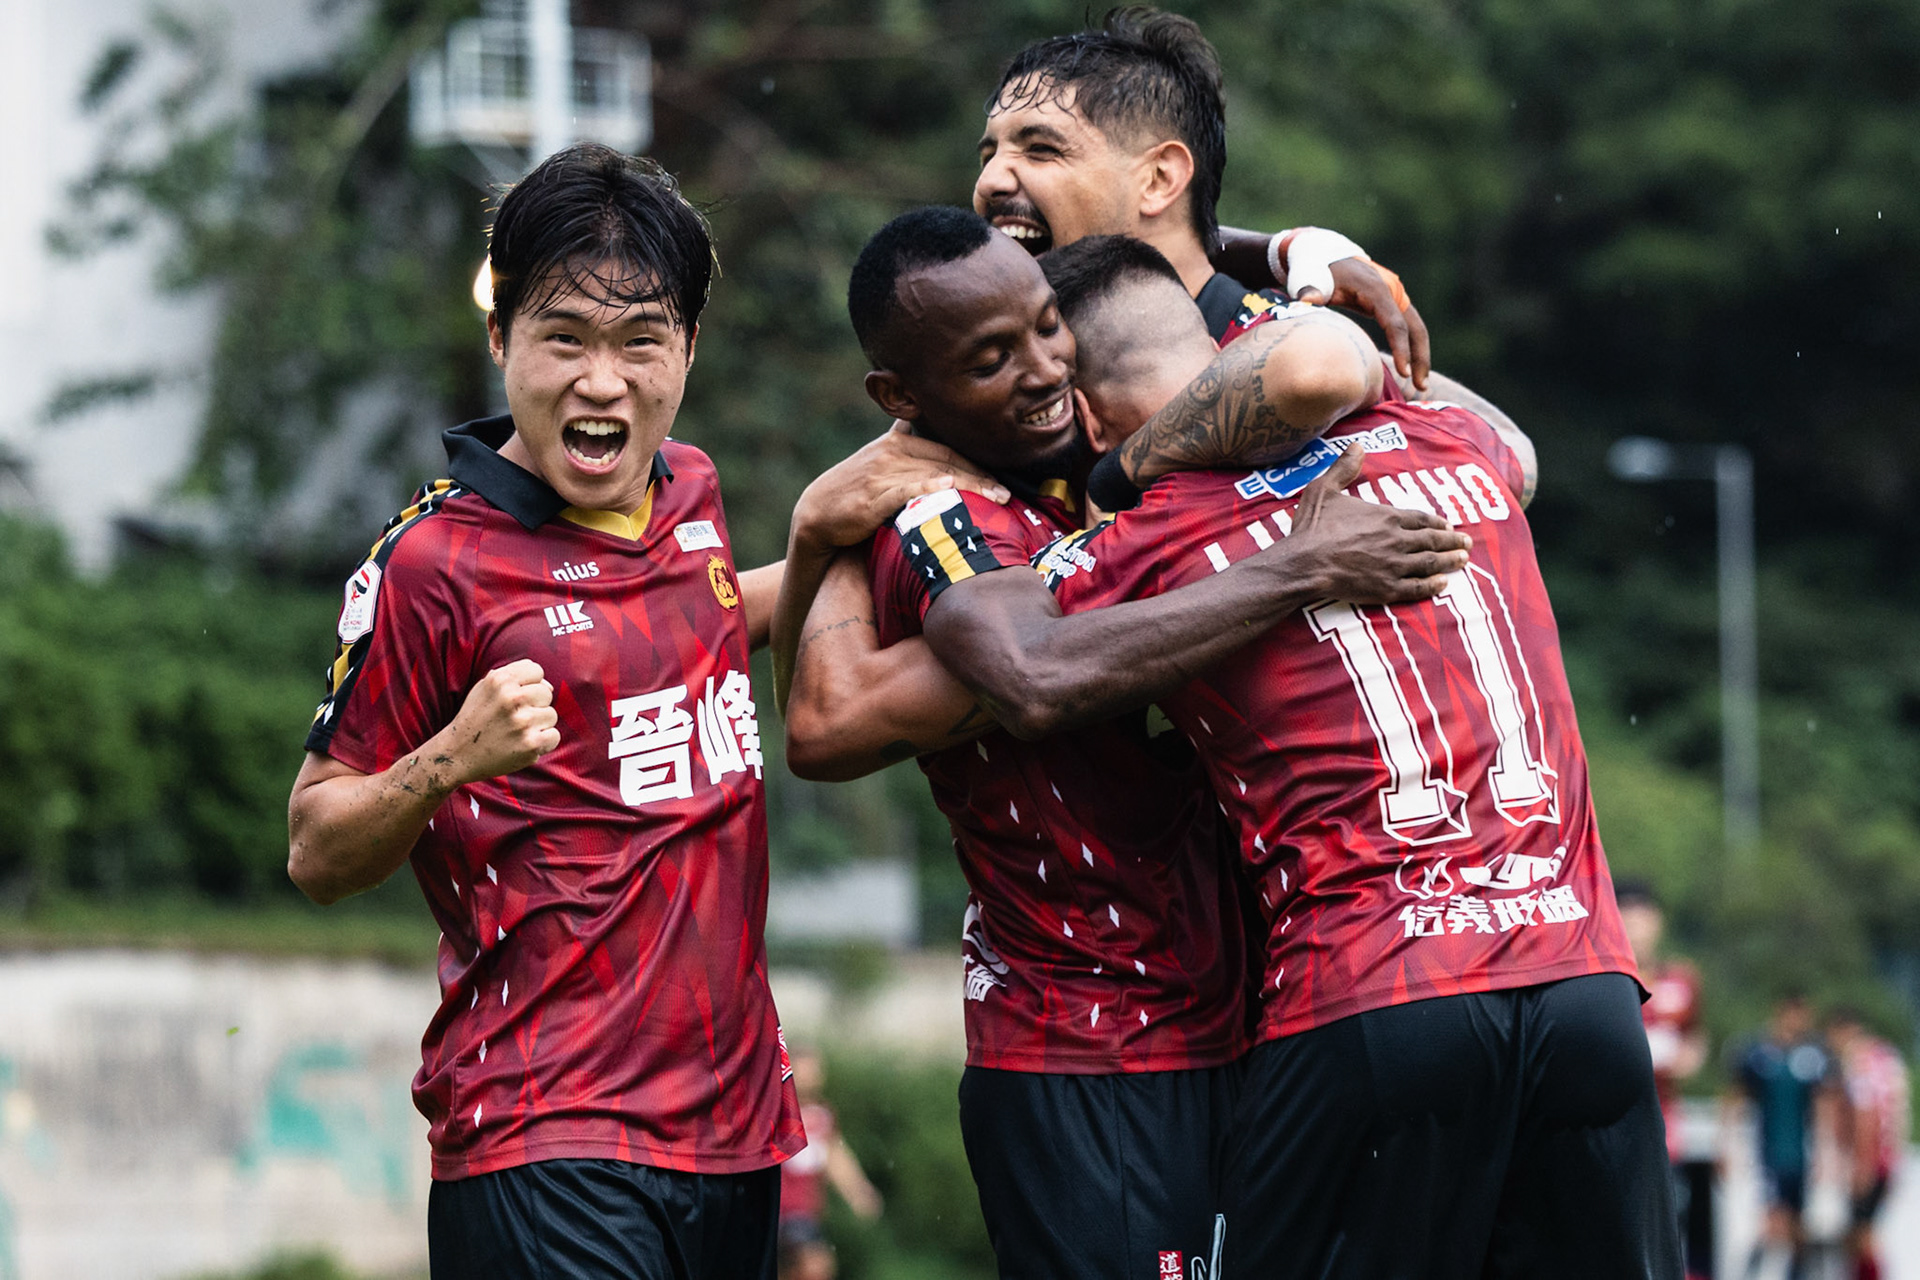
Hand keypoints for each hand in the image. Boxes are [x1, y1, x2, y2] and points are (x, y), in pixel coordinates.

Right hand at [442, 659, 559, 782]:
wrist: (458, 753)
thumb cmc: (476, 718)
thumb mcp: (486, 688)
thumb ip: (515, 677)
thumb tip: (550, 687)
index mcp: (500, 679)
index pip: (536, 671)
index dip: (529, 684)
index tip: (516, 697)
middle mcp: (512, 697)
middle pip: (546, 693)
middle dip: (534, 705)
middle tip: (513, 718)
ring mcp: (522, 721)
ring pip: (551, 715)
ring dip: (538, 724)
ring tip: (517, 731)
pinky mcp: (530, 743)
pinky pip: (554, 735)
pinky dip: (544, 742)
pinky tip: (525, 743)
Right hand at [792, 422, 1009, 552]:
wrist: (817, 512)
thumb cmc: (854, 491)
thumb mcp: (880, 462)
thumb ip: (905, 450)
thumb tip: (926, 441)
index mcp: (897, 442)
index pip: (945, 449)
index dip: (975, 463)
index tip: (1000, 479)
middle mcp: (891, 452)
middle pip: (946, 461)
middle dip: (980, 477)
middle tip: (1006, 494)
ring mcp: (882, 473)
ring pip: (933, 476)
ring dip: (968, 486)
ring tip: (994, 499)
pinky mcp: (872, 496)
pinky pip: (904, 490)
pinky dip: (926, 488)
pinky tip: (947, 489)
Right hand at [1280, 445, 1469, 601]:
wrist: (1304, 563)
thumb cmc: (1313, 528)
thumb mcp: (1324, 489)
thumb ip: (1343, 468)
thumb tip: (1356, 445)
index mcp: (1386, 517)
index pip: (1420, 519)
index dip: (1436, 522)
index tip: (1448, 525)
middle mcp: (1397, 540)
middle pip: (1432, 540)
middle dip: (1451, 541)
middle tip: (1466, 543)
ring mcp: (1394, 566)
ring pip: (1430, 562)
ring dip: (1449, 561)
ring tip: (1463, 560)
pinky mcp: (1387, 589)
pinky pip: (1417, 587)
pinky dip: (1433, 585)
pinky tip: (1443, 583)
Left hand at [1303, 259, 1429, 392]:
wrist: (1320, 253)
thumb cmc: (1314, 268)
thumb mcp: (1309, 275)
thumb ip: (1310, 288)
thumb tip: (1308, 300)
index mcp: (1375, 288)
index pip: (1394, 322)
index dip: (1400, 348)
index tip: (1402, 372)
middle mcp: (1391, 291)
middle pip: (1415, 327)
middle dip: (1420, 357)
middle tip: (1421, 388)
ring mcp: (1393, 298)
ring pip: (1415, 329)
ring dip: (1420, 356)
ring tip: (1421, 387)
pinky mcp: (1389, 305)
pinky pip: (1405, 328)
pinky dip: (1409, 348)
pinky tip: (1408, 371)